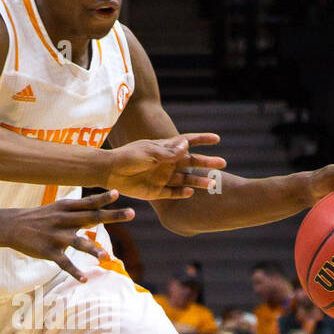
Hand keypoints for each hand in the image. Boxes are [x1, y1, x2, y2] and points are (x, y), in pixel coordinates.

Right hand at [0, 190, 134, 281]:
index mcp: (66, 208)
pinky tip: (84, 279)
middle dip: (112, 215)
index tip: (118, 193)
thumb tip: (99, 208)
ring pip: (77, 243)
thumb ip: (77, 210)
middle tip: (132, 213)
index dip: (103, 198)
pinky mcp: (48, 252)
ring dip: (92, 250)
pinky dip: (74, 272)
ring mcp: (55, 236)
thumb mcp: (57, 208)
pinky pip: (63, 263)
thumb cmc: (39, 217)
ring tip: (106, 257)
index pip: (88, 202)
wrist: (11, 226)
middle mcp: (63, 220)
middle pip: (91, 217)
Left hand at [105, 133, 223, 199]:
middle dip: (206, 163)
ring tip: (212, 184)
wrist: (110, 171)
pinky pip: (173, 193)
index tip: (217, 139)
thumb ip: (168, 152)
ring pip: (185, 180)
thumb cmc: (129, 157)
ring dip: (198, 181)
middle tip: (222, 164)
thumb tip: (187, 146)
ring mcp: (163, 177)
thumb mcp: (150, 152)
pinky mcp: (156, 191)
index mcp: (165, 149)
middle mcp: (167, 163)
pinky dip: (182, 194)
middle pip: (191, 162)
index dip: (202, 139)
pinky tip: (191, 193)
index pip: (188, 142)